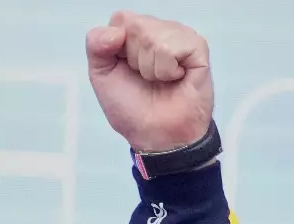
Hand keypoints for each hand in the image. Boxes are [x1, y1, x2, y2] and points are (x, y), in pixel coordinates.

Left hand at [86, 12, 213, 152]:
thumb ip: (95, 45)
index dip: (116, 47)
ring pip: (152, 36)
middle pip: (136, 25)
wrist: (155, 135)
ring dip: (150, 68)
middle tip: (145, 78)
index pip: (120, 18)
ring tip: (160, 80)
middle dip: (134, 59)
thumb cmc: (132, 108)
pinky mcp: (197, 47)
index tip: (125, 69)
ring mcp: (180, 36)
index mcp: (135, 34)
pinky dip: (166, 70)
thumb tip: (115, 31)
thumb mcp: (101, 75)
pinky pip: (170, 48)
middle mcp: (159, 30)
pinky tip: (175, 79)